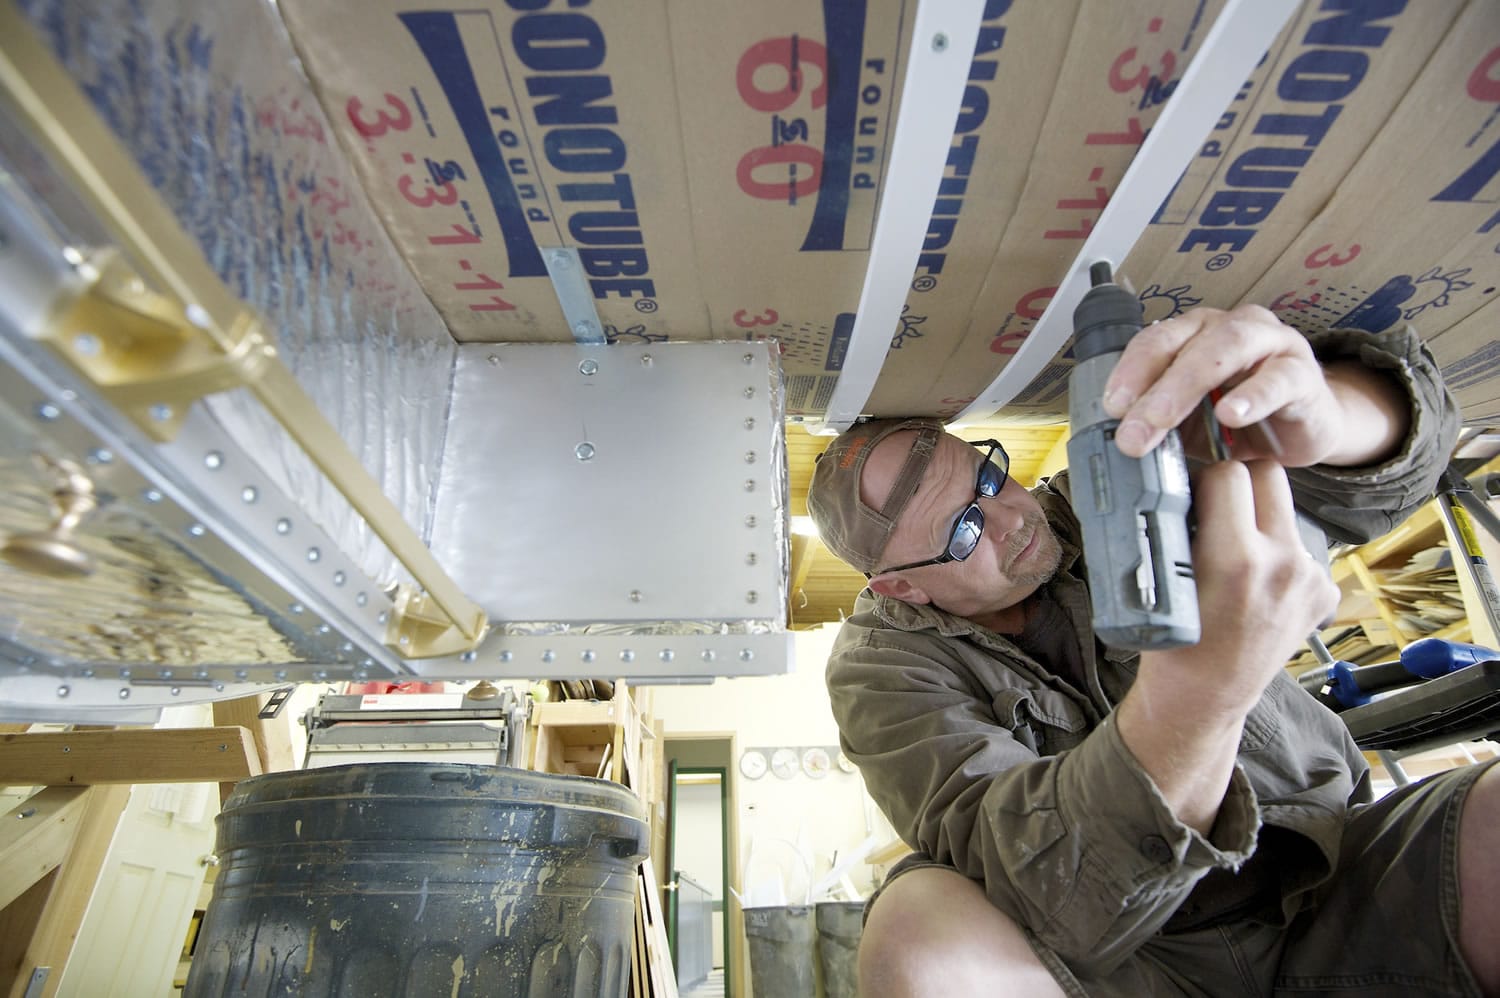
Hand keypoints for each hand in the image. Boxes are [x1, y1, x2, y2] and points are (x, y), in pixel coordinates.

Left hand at [1100, 305, 1379, 466]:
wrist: (1305, 428)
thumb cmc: (1240, 418)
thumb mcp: (1191, 423)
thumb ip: (1160, 423)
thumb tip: (1118, 442)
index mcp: (1195, 334)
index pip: (1154, 342)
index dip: (1129, 372)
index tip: (1111, 408)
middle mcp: (1230, 327)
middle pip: (1185, 344)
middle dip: (1152, 387)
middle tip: (1133, 430)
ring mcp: (1271, 344)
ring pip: (1227, 347)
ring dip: (1189, 384)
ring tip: (1165, 418)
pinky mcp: (1302, 372)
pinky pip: (1277, 379)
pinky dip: (1252, 396)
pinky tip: (1231, 415)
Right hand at [1144, 459, 1339, 716]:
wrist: (1205, 700)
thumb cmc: (1173, 648)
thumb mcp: (1162, 583)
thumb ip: (1177, 530)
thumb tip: (1179, 484)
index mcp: (1238, 560)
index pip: (1228, 473)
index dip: (1203, 478)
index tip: (1191, 493)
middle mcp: (1284, 564)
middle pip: (1268, 476)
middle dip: (1238, 482)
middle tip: (1214, 505)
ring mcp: (1309, 578)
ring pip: (1284, 511)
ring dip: (1258, 518)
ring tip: (1232, 552)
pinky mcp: (1323, 591)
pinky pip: (1298, 546)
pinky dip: (1275, 553)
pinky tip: (1253, 582)